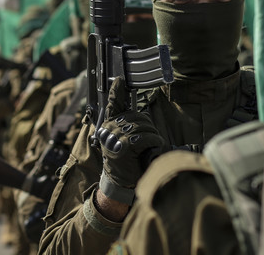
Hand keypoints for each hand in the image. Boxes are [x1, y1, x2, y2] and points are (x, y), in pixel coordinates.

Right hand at [97, 76, 162, 204]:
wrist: (121, 183)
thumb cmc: (127, 161)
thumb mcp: (125, 141)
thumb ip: (128, 127)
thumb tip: (139, 114)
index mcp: (109, 126)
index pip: (112, 105)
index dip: (117, 92)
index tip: (119, 80)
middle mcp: (109, 129)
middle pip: (135, 115)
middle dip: (148, 124)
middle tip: (151, 137)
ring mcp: (115, 137)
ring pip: (142, 125)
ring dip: (153, 133)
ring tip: (154, 143)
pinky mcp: (124, 146)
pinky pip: (144, 136)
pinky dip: (154, 140)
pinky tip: (155, 146)